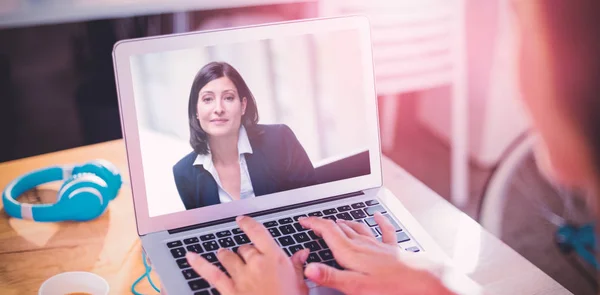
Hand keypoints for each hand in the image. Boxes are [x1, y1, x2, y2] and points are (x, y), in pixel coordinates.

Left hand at [186, 216, 308, 294]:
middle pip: (244, 248)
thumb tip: (302, 254)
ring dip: (226, 255)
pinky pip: (211, 273)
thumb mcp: (300, 284)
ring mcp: (241, 277)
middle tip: (248, 258)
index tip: (242, 220)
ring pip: (227, 257)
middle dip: (245, 252)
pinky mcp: (230, 290)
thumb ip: (297, 266)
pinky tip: (190, 256)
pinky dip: (199, 264)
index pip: (258, 232)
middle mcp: (256, 264)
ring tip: (224, 255)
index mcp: (274, 258)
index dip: (248, 224)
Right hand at [298, 212, 454, 294]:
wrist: (424, 282)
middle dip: (325, 223)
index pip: (328, 232)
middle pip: (340, 229)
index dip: (313, 224)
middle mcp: (364, 246)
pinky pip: (384, 231)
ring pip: (358, 229)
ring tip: (337, 220)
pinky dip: (379, 222)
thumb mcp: (356, 286)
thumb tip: (308, 268)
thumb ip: (331, 276)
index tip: (303, 220)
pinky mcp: (393, 250)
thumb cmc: (392, 286)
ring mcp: (379, 246)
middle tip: (314, 222)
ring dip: (345, 223)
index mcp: (351, 253)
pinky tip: (377, 215)